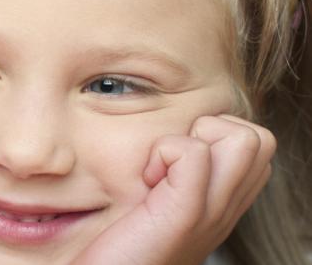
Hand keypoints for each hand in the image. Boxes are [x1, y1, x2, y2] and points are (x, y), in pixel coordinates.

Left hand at [74, 114, 275, 264]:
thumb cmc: (119, 247)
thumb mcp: (157, 206)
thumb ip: (175, 178)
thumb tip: (168, 144)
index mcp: (222, 206)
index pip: (254, 146)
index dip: (214, 136)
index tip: (175, 161)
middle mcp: (226, 210)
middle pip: (258, 138)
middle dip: (211, 130)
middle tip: (171, 161)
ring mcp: (211, 213)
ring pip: (242, 139)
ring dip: (193, 138)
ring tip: (161, 169)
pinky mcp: (183, 214)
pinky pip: (193, 153)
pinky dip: (165, 150)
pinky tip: (146, 180)